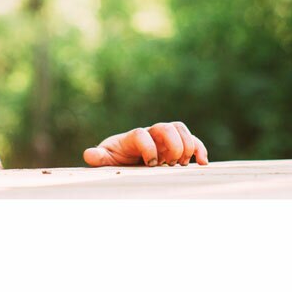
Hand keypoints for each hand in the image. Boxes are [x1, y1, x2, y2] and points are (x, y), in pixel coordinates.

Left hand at [83, 122, 208, 167]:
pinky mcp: (176, 146)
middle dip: (171, 145)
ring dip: (186, 145)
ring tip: (182, 164)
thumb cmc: (115, 161)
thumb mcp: (106, 162)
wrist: (125, 161)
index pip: (141, 133)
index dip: (148, 147)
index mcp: (132, 138)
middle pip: (165, 126)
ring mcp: (164, 139)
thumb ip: (99, 158)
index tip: (150, 164)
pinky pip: (191, 140)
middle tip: (169, 164)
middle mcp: (150, 134)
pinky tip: (203, 163)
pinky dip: (199, 149)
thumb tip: (89, 154)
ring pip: (179, 129)